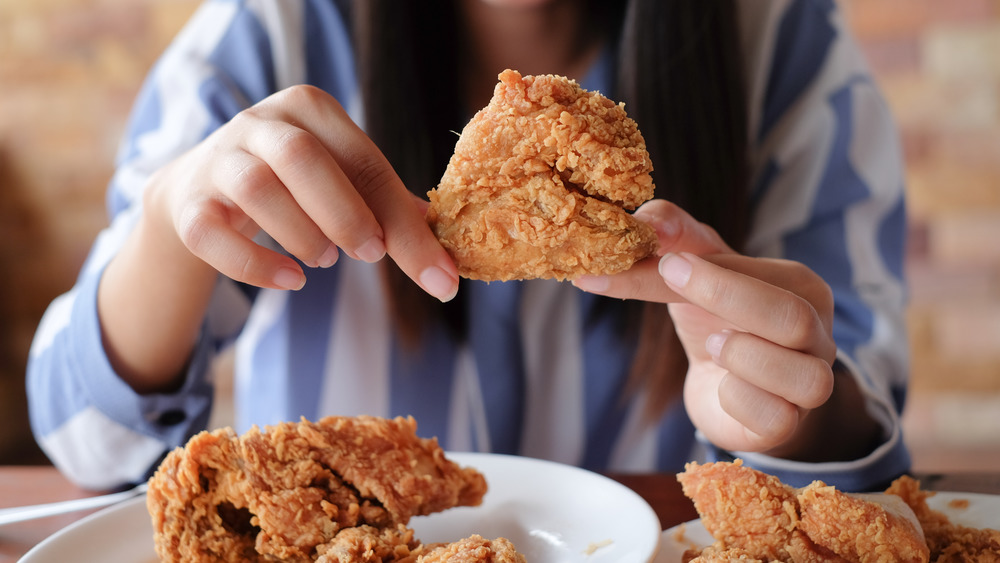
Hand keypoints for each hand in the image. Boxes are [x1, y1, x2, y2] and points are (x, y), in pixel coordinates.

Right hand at [146, 84, 457, 300]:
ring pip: (256, 188)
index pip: (363, 159)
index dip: (400, 218)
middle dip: (345, 214)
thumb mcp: (344, 183)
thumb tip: (448, 264)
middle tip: (369, 255)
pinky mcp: (189, 203)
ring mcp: (218, 159)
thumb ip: (391, 212)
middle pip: (301, 157)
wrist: (202, 190)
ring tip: (324, 260)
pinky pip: (213, 232)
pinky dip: (255, 265)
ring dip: (301, 233)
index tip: (433, 270)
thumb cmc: (294, 185)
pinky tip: (292, 281)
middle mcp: (259, 122)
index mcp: (311, 109)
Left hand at [573, 200, 836, 453]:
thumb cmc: (715, 321)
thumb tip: (642, 220)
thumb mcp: (693, 273)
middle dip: (726, 299)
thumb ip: (673, 240)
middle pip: (792, 318)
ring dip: (743, 357)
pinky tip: (722, 386)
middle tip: (671, 282)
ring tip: (713, 345)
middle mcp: (819, 334)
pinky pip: (776, 417)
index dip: (708, 270)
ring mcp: (811, 385)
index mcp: (801, 288)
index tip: (661, 260)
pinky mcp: (789, 426)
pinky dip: (739, 400)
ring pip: (801, 376)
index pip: (761, 274)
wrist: (725, 391)